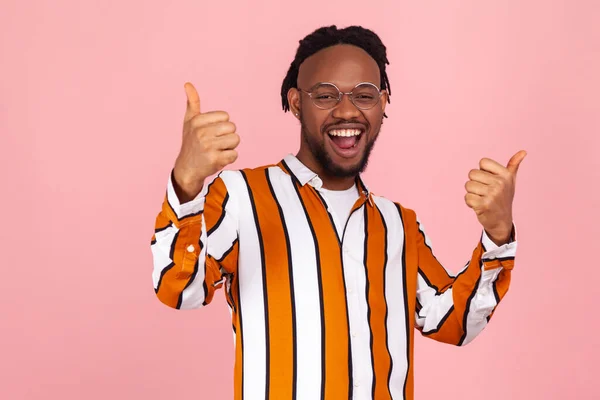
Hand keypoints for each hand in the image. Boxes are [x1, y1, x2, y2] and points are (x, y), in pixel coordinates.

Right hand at [172, 82, 239, 201]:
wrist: (187, 169)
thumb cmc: (191, 142)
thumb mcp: (189, 122)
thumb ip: (192, 103)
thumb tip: (188, 84)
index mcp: (197, 121)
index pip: (226, 116)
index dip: (222, 125)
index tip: (211, 133)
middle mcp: (201, 132)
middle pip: (232, 128)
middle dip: (228, 136)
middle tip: (215, 143)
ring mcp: (208, 146)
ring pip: (235, 140)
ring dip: (230, 147)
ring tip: (217, 151)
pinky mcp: (215, 160)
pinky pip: (235, 154)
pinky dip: (229, 158)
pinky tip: (218, 160)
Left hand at [464, 150, 526, 245]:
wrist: (502, 221)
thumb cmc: (503, 197)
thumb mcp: (510, 181)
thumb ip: (513, 165)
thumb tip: (523, 151)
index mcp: (506, 175)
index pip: (482, 162)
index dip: (482, 171)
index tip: (490, 181)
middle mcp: (500, 183)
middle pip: (472, 173)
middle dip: (475, 183)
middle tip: (485, 192)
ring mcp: (492, 194)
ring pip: (468, 185)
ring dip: (472, 193)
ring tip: (482, 199)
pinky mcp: (483, 205)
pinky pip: (467, 197)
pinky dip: (470, 202)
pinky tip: (479, 206)